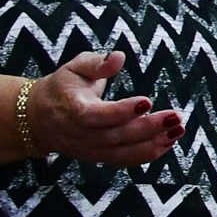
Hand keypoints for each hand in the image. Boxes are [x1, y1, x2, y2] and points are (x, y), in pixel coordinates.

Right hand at [23, 51, 182, 164]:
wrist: (38, 118)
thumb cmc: (64, 86)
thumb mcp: (74, 67)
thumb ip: (96, 63)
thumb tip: (118, 57)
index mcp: (70, 108)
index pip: (93, 116)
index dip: (120, 112)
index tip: (147, 100)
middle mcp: (78, 134)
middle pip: (113, 136)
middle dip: (147, 128)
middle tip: (175, 117)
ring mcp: (87, 149)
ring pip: (120, 153)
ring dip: (152, 144)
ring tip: (177, 130)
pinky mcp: (97, 157)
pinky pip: (123, 160)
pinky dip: (147, 154)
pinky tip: (169, 142)